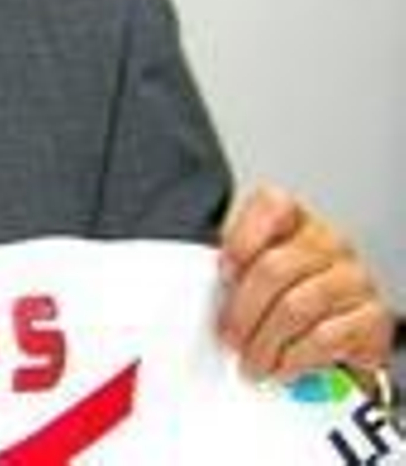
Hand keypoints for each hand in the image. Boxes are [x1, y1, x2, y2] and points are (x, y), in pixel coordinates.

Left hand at [217, 184, 392, 382]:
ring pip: (297, 307)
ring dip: (266, 343)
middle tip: (229, 339)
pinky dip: (296, 358)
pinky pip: (326, 338)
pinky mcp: (372, 316)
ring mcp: (354, 277)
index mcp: (294, 220)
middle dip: (243, 311)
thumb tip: (200, 298)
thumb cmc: (286, 295)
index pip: (271, 206)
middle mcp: (328, 241)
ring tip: (253, 362)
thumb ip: (230, 274)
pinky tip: (283, 366)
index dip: (241, 240)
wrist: (338, 331)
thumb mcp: (253, 274)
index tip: (223, 273)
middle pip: (275, 268)